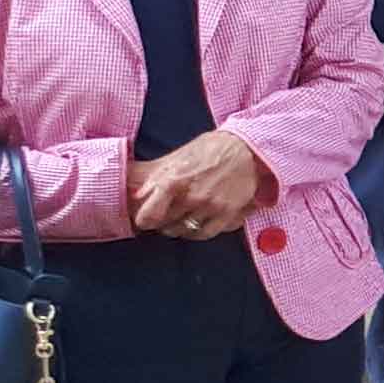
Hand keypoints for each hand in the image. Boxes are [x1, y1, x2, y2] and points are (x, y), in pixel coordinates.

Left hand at [126, 129, 269, 241]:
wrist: (246, 148)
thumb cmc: (210, 149)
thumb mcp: (177, 158)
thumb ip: (155, 178)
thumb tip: (137, 196)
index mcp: (173, 181)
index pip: (148, 215)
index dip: (144, 220)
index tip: (146, 220)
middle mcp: (190, 196)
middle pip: (165, 225)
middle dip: (163, 222)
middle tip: (166, 216)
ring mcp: (210, 206)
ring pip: (184, 231)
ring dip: (180, 228)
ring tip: (182, 220)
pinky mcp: (227, 212)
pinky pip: (206, 234)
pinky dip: (198, 233)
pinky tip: (197, 225)